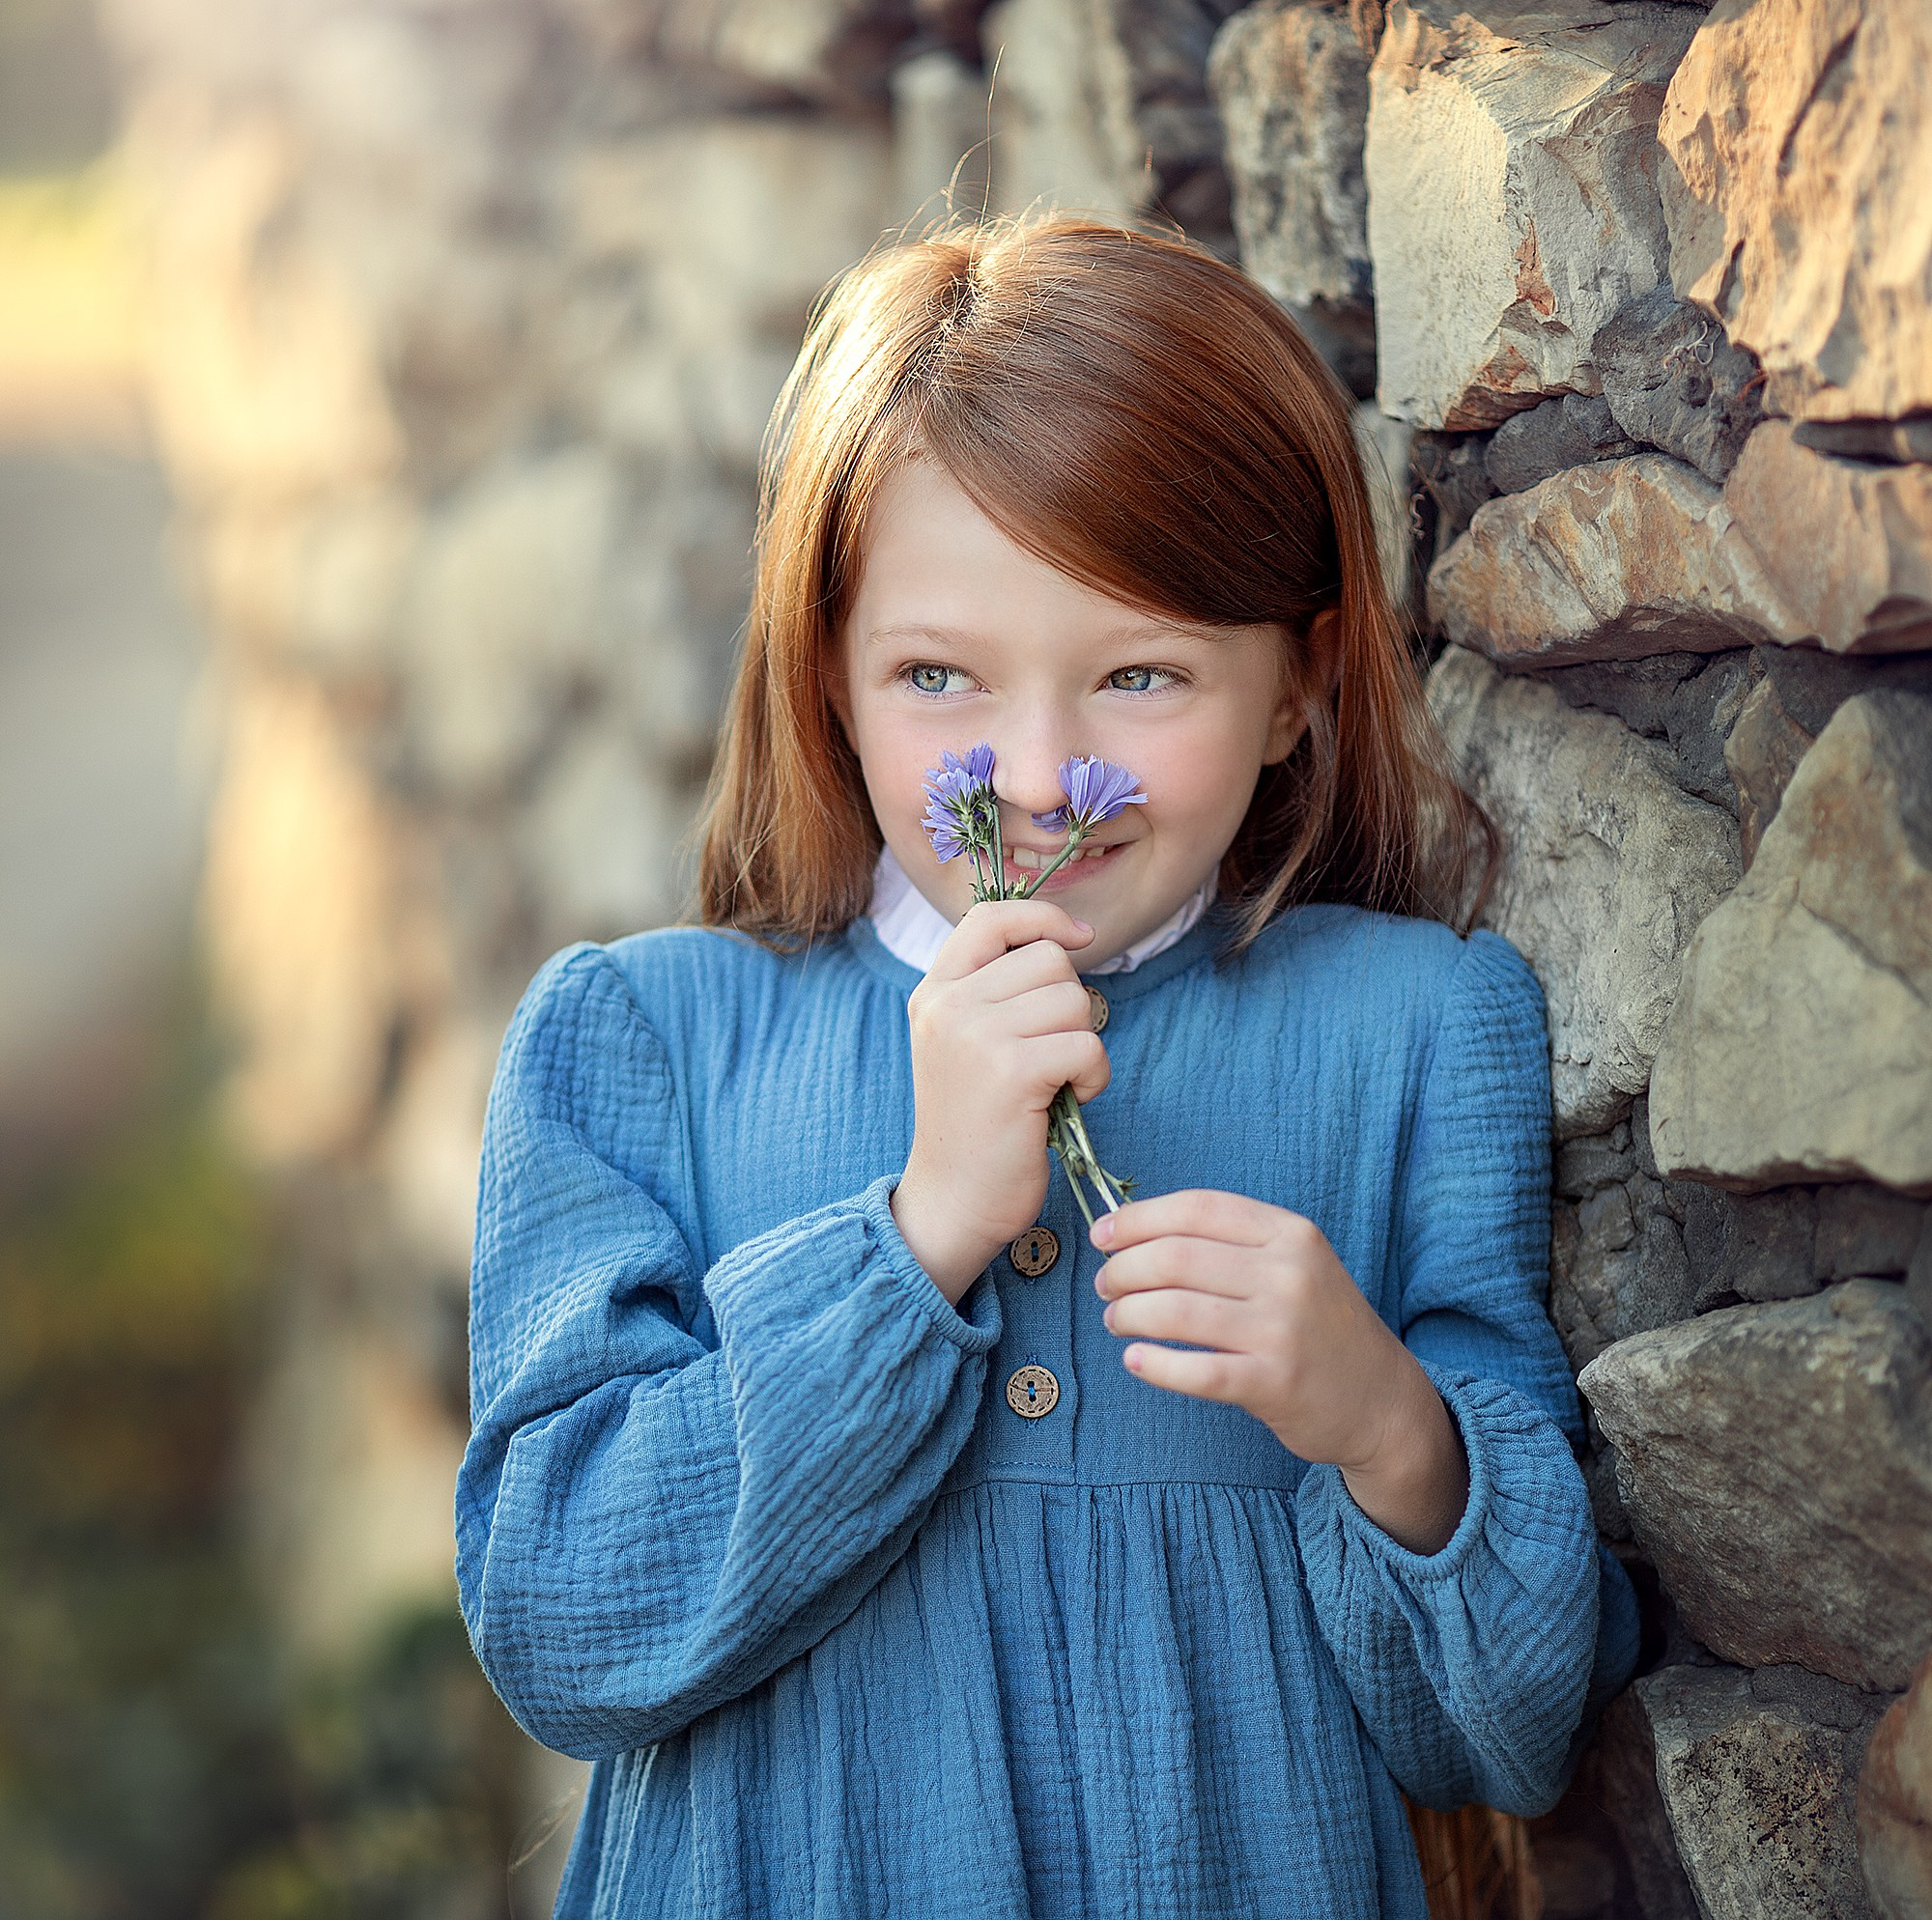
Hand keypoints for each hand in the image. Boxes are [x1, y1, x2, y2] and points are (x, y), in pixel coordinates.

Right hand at [892, 900, 1108, 1304]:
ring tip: (1057, 1081)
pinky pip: (1086, 1045)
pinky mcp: (1011, 1071)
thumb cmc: (978, 1122)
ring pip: (1073, 1000)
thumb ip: (997, 989)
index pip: (990, 916)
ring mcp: (974, 1035)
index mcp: (934, 991)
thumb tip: (1068, 937)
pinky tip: (1069, 1099)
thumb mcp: (966, 1040)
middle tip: (1052, 1052)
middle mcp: (947, 1004)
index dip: (1043, 917)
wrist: (954, 1199)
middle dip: (1071, 1003)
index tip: (1080, 938)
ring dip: (1084, 1042)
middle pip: (1048, 959)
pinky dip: (1093, 1075)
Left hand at [1092, 1190, 1468, 1553]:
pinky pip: (1195, 1371)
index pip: (1198, 1209)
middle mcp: (1289, 1274)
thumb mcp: (1295, 1264)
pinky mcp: (1275, 1383)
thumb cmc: (1319, 1326)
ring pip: (1176, 1311)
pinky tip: (1136, 1361)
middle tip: (1105, 1286)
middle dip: (1124, 1270)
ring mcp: (1283, 1329)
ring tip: (1116, 1320)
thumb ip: (1231, 1243)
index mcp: (1290, 1234)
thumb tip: (1136, 1231)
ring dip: (1128, 1314)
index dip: (1138, 1219)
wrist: (1382, 1399)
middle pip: (1176, 1258)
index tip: (1102, 1235)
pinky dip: (1155, 1365)